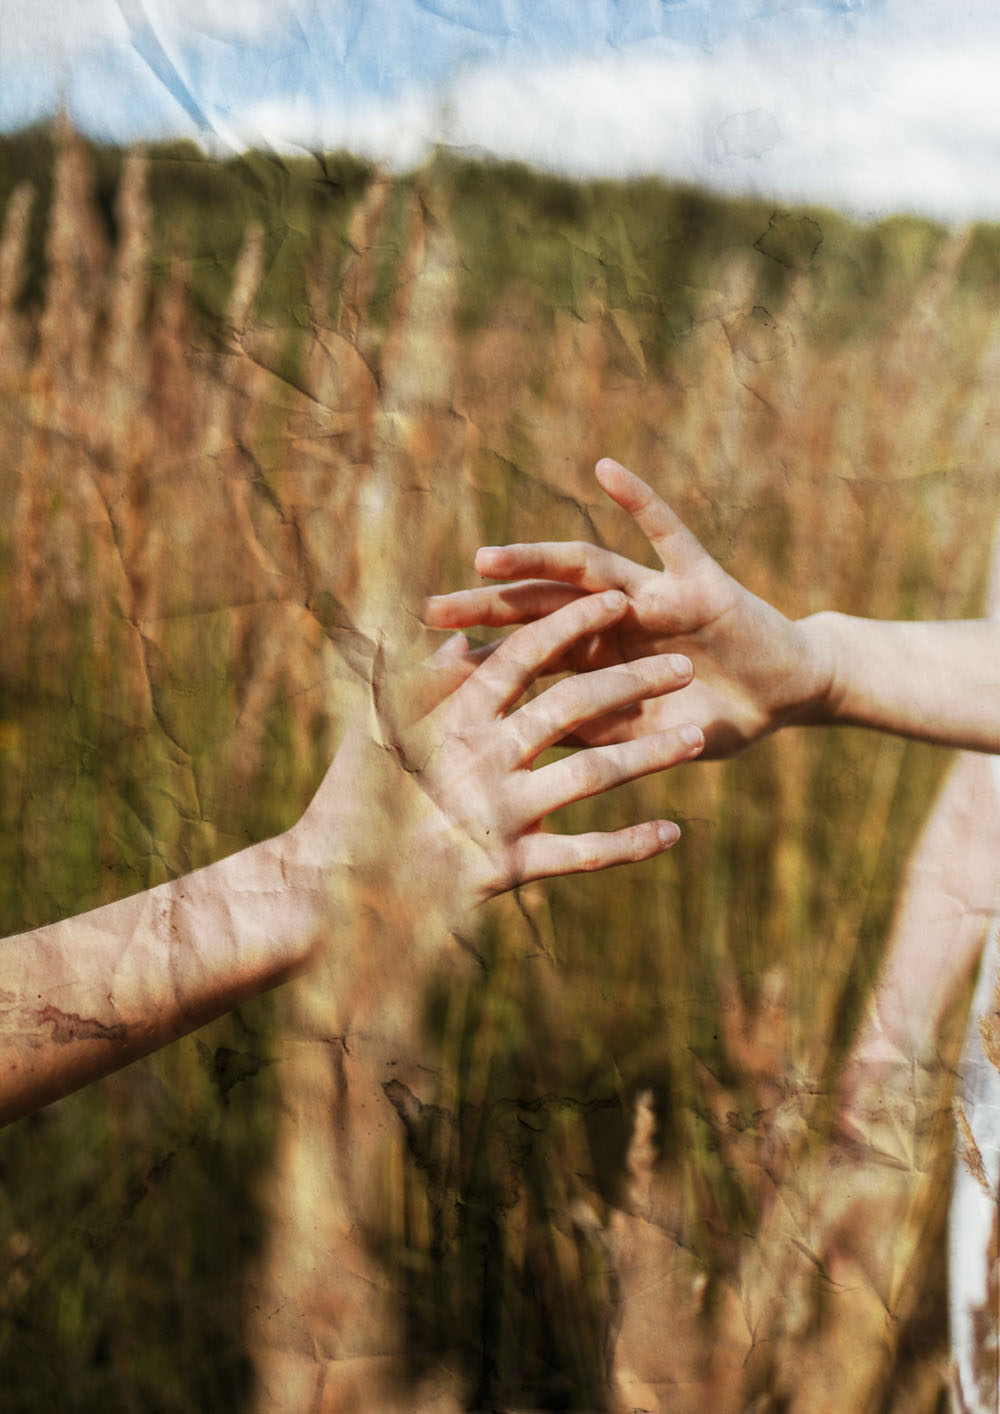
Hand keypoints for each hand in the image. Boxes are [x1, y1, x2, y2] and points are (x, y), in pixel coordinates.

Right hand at [294, 590, 704, 926]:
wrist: (329, 890)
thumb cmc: (349, 806)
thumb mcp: (376, 731)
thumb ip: (421, 683)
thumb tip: (461, 642)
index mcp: (454, 718)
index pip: (526, 657)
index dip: (574, 624)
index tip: (618, 601)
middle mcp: (484, 758)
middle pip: (574, 705)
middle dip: (633, 680)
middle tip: (682, 666)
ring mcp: (501, 814)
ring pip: (592, 773)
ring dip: (649, 753)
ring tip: (697, 738)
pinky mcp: (510, 868)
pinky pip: (583, 854)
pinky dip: (629, 844)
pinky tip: (672, 833)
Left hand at [425, 459, 833, 757]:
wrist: (787, 695)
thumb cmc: (715, 716)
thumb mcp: (647, 734)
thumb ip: (596, 728)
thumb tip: (525, 742)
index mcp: (596, 657)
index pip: (530, 652)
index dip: (482, 658)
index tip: (424, 667)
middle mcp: (615, 618)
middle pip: (540, 606)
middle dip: (487, 607)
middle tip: (430, 611)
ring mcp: (653, 594)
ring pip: (586, 569)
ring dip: (536, 560)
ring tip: (485, 556)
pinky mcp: (700, 579)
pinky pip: (667, 533)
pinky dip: (639, 499)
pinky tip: (605, 468)